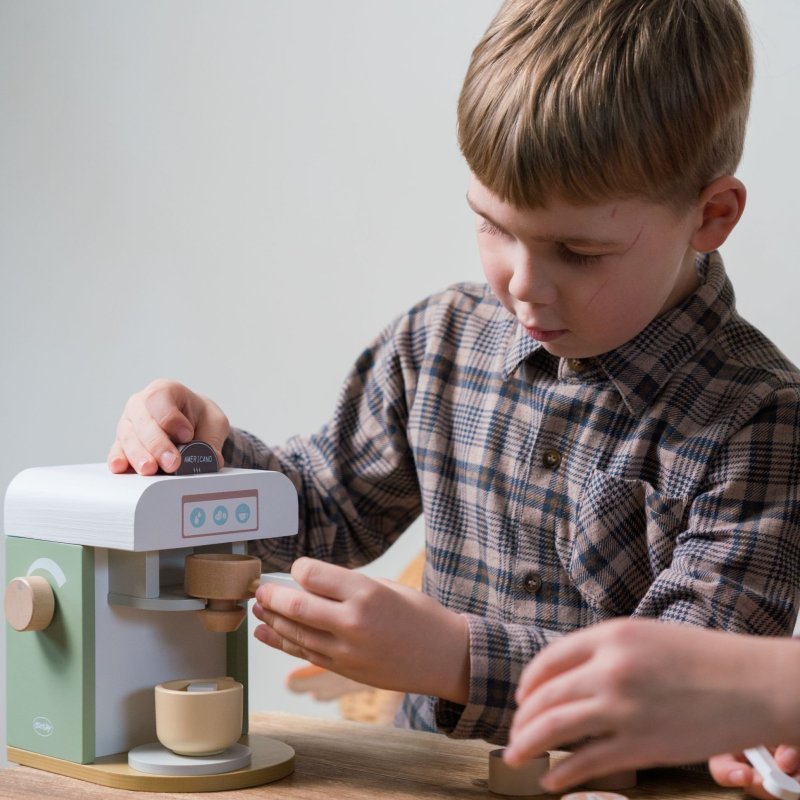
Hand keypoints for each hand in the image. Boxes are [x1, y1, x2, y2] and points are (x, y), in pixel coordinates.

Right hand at [107, 379, 229, 474]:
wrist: (192, 423)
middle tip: (172, 462)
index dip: (172, 419)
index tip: (186, 436)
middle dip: (157, 443)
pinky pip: (117, 450)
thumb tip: (213, 460)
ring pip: (128, 437)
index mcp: (165, 390)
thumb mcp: (214, 423)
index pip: (161, 400)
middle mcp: (141, 404)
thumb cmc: (199, 417)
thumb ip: (212, 439)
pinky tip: (121, 467)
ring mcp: (129, 423)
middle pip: (142, 421)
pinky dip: (119, 459)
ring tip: (151, 469)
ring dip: (139, 455)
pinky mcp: (122, 443)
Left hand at [252, 557, 469, 702]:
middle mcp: (352, 621)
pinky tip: (265, 633)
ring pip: (295, 632)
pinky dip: (281, 642)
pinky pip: (304, 653)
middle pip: (296, 606)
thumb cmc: (420, 615)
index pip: (312, 575)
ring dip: (270, 620)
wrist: (445, 656)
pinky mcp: (344, 669)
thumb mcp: (387, 586)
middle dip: (271, 596)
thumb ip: (349, 586)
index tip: (297, 569)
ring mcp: (347, 650)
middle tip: (260, 589)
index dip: (297, 569)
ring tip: (257, 609)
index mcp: (365, 592)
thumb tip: (311, 583)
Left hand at [504, 618, 798, 792]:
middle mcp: (610, 669)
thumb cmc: (703, 659)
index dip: (528, 683)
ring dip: (527, 744)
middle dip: (522, 719)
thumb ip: (606, 652)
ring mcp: (624, 709)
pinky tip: (552, 781)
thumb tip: (570, 677)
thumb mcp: (646, 637)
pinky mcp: (641, 746)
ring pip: (555, 728)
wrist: (752, 684)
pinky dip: (562, 774)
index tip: (521, 698)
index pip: (549, 660)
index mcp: (611, 636)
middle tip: (513, 734)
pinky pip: (586, 763)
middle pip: (545, 697)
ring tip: (516, 756)